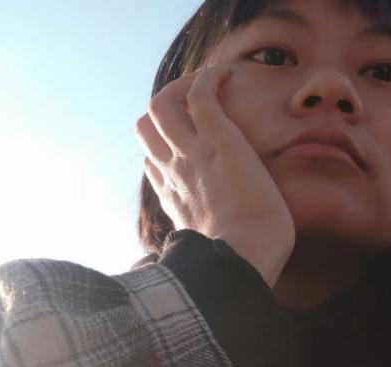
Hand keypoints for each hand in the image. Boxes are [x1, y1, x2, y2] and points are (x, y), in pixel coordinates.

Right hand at [135, 66, 294, 286]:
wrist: (245, 258)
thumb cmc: (241, 266)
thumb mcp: (212, 261)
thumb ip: (208, 255)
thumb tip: (226, 266)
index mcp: (174, 201)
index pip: (152, 164)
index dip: (163, 152)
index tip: (188, 149)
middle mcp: (173, 172)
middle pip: (144, 128)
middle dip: (164, 112)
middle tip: (196, 109)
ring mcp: (190, 152)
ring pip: (161, 104)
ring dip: (182, 86)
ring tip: (209, 85)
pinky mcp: (216, 137)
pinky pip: (199, 92)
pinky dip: (209, 77)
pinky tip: (228, 75)